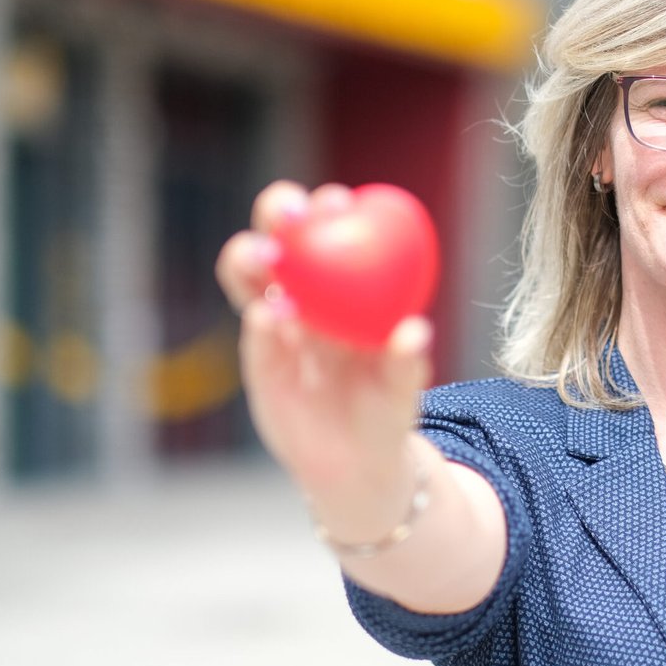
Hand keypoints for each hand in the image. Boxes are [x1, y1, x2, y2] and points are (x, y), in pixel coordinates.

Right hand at [216, 181, 432, 506]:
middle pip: (279, 238)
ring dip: (249, 258)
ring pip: (249, 278)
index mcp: (340, 286)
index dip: (325, 207)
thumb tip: (416, 330)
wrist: (353, 464)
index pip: (326, 230)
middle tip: (290, 212)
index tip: (336, 201)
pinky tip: (271, 316)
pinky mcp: (257, 361)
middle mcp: (301, 295)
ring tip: (264, 257)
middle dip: (277, 212)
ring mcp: (274, 325)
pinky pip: (255, 336)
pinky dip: (261, 323)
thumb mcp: (401, 387)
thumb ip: (406, 362)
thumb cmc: (384, 408)